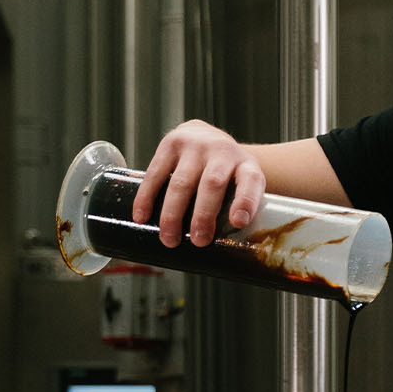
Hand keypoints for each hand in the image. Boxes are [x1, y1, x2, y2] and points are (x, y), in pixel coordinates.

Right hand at [133, 120, 266, 248]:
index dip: (245, 202)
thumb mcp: (242, 184)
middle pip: (212, 184)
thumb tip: (229, 255)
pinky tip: (142, 216)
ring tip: (169, 238)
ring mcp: (195, 145)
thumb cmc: (227, 172)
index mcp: (246, 165)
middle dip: (203, 216)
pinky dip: (147, 197)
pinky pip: (155, 173)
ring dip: (173, 214)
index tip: (238, 222)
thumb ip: (239, 209)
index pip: (250, 181)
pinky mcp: (170, 144)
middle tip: (199, 241)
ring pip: (181, 182)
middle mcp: (222, 151)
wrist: (208, 136)